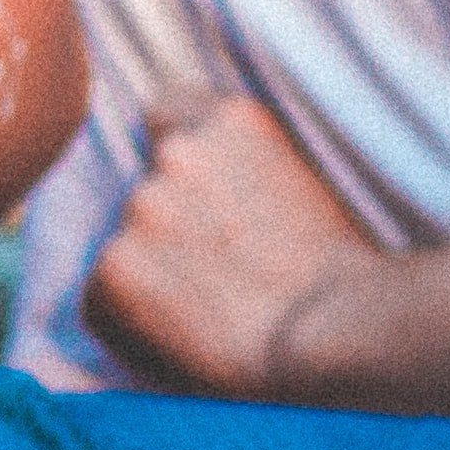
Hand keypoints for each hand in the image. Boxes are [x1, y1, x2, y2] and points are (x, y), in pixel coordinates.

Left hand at [76, 96, 372, 396]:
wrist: (338, 332)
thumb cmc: (346, 275)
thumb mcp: (304, 189)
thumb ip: (240, 172)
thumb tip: (208, 195)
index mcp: (231, 122)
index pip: (166, 111)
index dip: (176, 158)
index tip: (194, 194)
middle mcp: (175, 154)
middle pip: (144, 190)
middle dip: (168, 229)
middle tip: (216, 276)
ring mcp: (139, 208)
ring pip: (123, 245)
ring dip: (149, 273)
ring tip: (211, 312)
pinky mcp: (111, 267)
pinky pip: (103, 298)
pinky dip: (130, 319)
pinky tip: (186, 338)